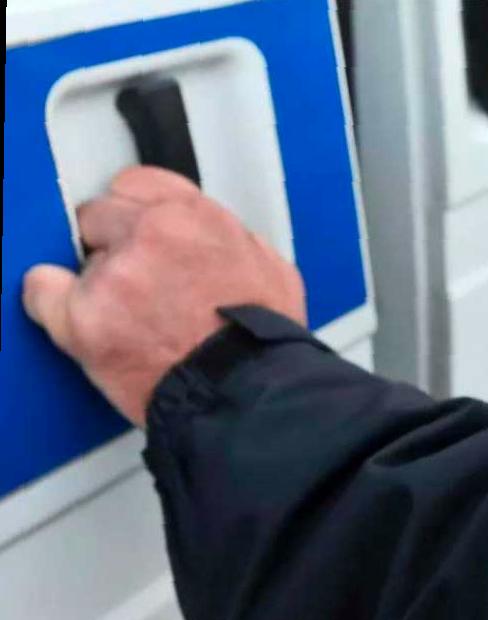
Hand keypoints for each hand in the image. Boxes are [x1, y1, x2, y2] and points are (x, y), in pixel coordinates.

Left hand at [22, 166, 306, 427]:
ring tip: (131, 321)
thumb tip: (216, 238)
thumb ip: (233, 240)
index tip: (138, 232)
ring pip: (79, 259)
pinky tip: (80, 322)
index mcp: (197, 218)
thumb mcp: (272, 269)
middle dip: (113, 243)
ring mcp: (115, 275)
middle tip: (137, 282)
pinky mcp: (85, 318)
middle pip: (99, 215)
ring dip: (99, 283)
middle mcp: (152, 235)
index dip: (137, 213)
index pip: (138, 184)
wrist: (248, 395)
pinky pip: (43, 293)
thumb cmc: (265, 342)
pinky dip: (53, 304)